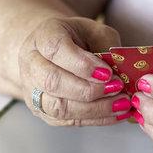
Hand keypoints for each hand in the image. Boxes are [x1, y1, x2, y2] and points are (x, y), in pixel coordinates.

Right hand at [18, 16, 133, 125]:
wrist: (50, 54)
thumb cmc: (75, 40)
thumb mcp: (94, 32)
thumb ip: (106, 47)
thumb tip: (120, 72)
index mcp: (42, 37)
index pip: (55, 49)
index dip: (82, 64)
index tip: (107, 72)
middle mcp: (31, 64)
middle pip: (52, 82)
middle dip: (87, 89)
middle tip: (116, 88)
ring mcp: (32, 91)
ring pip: (57, 107)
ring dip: (93, 109)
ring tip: (120, 104)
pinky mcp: (41, 111)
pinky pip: (67, 121)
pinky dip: (94, 119)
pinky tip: (114, 114)